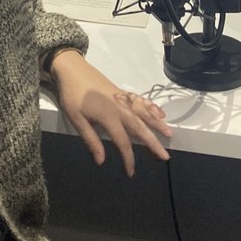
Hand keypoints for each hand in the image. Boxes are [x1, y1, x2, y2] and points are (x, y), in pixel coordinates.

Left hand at [49, 51, 172, 175]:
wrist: (72, 68)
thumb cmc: (71, 95)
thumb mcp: (76, 119)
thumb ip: (91, 139)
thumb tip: (101, 161)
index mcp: (109, 116)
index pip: (123, 141)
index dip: (128, 158)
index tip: (131, 172)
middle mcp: (120, 107)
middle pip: (140, 127)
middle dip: (153, 142)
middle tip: (165, 156)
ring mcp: (123, 98)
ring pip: (144, 112)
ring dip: (157, 123)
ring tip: (169, 133)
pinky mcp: (122, 92)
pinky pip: (140, 100)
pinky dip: (151, 106)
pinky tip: (159, 112)